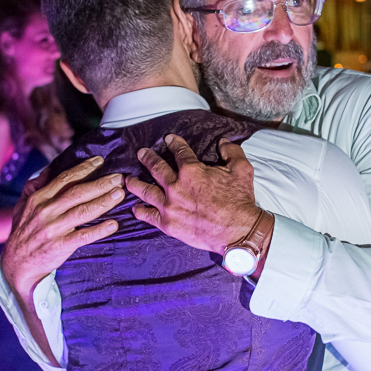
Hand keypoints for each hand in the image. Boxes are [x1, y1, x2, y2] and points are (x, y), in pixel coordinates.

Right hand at [0, 156, 122, 298]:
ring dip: (104, 202)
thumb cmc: (23, 231)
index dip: (83, 169)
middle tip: (118, 178)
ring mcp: (53, 229)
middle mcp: (46, 211)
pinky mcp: (60, 246)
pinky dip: (99, 230)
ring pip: (83, 212)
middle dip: (100, 184)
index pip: (64, 179)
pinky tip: (113, 225)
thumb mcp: (22, 205)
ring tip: (119, 194)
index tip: (100, 161)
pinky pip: (83, 236)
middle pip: (77, 193)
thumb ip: (34, 187)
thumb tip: (48, 169)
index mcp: (38, 198)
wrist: (17, 263)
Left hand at [125, 135, 258, 253]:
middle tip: (141, 153)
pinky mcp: (168, 224)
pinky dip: (140, 211)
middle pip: (156, 168)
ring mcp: (169, 206)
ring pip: (145, 190)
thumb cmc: (240, 200)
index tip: (168, 139)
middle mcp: (175, 186)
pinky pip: (149, 215)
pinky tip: (135, 208)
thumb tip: (223, 141)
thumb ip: (231, 151)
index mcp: (192, 171)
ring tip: (128, 179)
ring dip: (135, 183)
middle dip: (147, 158)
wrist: (237, 231)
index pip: (179, 152)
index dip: (173, 143)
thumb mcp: (242, 170)